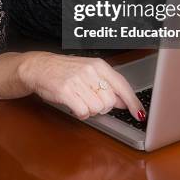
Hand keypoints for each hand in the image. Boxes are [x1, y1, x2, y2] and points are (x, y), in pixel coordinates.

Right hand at [18, 52, 145, 121]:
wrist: (40, 67)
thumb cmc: (65, 70)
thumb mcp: (90, 72)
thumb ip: (108, 85)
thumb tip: (125, 102)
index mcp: (99, 65)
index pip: (122, 85)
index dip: (133, 102)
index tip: (140, 114)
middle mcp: (90, 71)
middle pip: (110, 101)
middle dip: (102, 106)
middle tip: (90, 99)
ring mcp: (78, 81)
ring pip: (97, 108)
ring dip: (90, 110)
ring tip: (80, 100)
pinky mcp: (66, 91)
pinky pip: (83, 112)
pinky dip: (80, 113)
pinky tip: (74, 105)